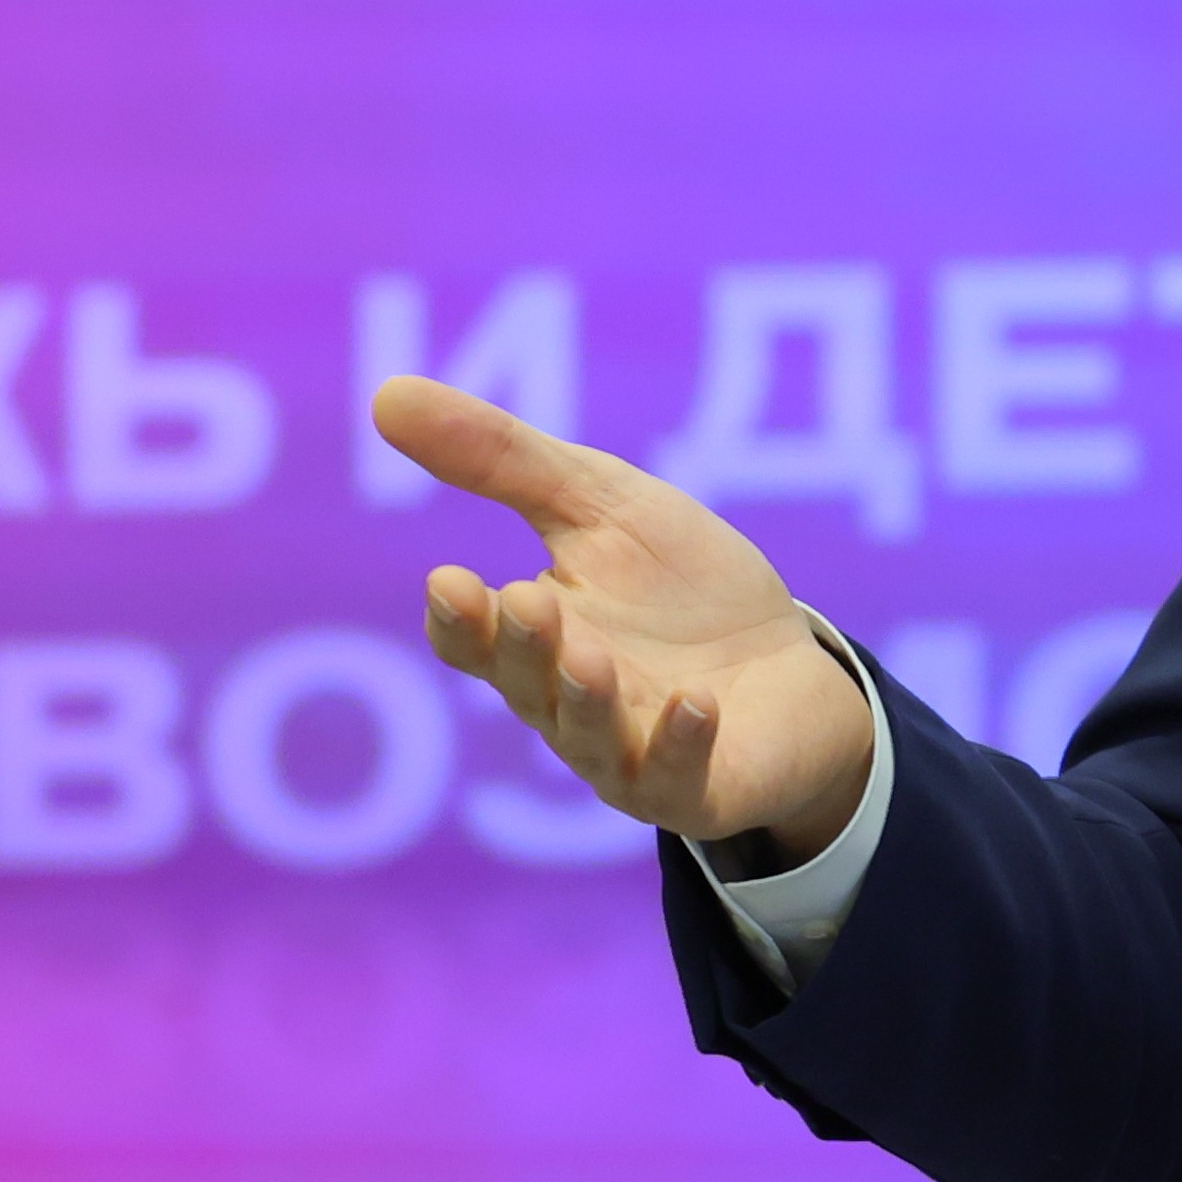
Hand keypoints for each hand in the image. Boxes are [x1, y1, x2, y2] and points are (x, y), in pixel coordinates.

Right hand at [386, 375, 879, 858]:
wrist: (795, 668)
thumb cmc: (686, 587)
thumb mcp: (602, 505)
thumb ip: (503, 460)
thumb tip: (386, 394)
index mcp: (536, 643)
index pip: (474, 640)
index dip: (460, 619)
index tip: (448, 579)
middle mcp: (569, 707)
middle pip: (527, 686)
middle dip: (524, 648)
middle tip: (527, 599)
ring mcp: (632, 753)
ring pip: (589, 740)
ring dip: (586, 699)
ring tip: (589, 657)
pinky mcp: (700, 787)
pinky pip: (678, 778)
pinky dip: (681, 743)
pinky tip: (694, 706)